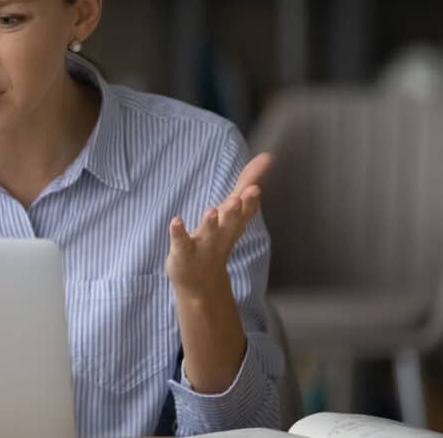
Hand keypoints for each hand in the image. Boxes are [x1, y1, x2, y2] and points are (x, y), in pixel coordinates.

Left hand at [165, 152, 272, 296]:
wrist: (202, 285)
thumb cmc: (218, 238)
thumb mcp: (234, 211)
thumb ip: (247, 182)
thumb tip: (266, 156)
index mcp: (233, 223)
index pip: (246, 208)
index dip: (252, 197)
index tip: (258, 184)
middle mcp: (222, 234)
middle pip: (232, 221)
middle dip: (238, 209)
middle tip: (245, 195)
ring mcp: (203, 245)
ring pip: (209, 233)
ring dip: (211, 222)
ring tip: (211, 210)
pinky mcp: (183, 253)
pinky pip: (181, 242)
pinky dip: (178, 232)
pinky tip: (176, 220)